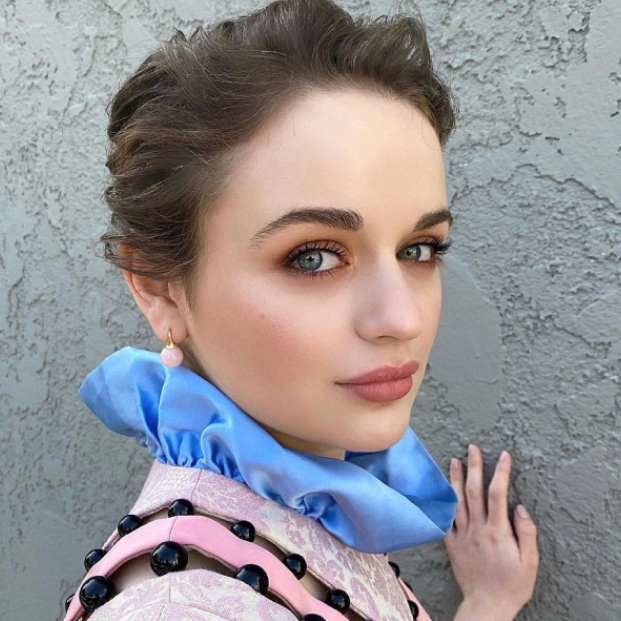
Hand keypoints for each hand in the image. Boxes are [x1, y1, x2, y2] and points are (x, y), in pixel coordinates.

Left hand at [444, 445, 538, 619]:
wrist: (486, 606)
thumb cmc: (512, 585)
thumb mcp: (530, 562)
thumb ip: (526, 533)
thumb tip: (519, 507)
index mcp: (497, 532)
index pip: (497, 494)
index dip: (500, 472)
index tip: (504, 455)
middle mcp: (477, 529)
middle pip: (474, 491)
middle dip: (474, 467)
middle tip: (473, 448)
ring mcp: (462, 536)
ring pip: (457, 501)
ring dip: (456, 479)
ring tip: (455, 460)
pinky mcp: (451, 544)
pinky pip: (445, 519)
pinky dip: (443, 502)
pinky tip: (443, 489)